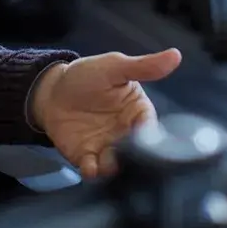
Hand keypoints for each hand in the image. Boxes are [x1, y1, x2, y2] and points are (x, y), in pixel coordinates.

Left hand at [31, 49, 181, 177]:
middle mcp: (125, 135)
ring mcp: (106, 149)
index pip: (151, 130)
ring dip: (114, 167)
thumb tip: (176, 55)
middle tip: (122, 153)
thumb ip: (144, 66)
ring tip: (107, 163)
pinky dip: (93, 172)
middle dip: (133, 158)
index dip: (149, 137)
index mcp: (138, 113)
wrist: (51, 91)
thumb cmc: (87, 76)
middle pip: (137, 154)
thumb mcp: (115, 66)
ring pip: (117, 166)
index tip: (142, 137)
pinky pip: (94, 171)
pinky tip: (90, 167)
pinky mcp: (86, 158)